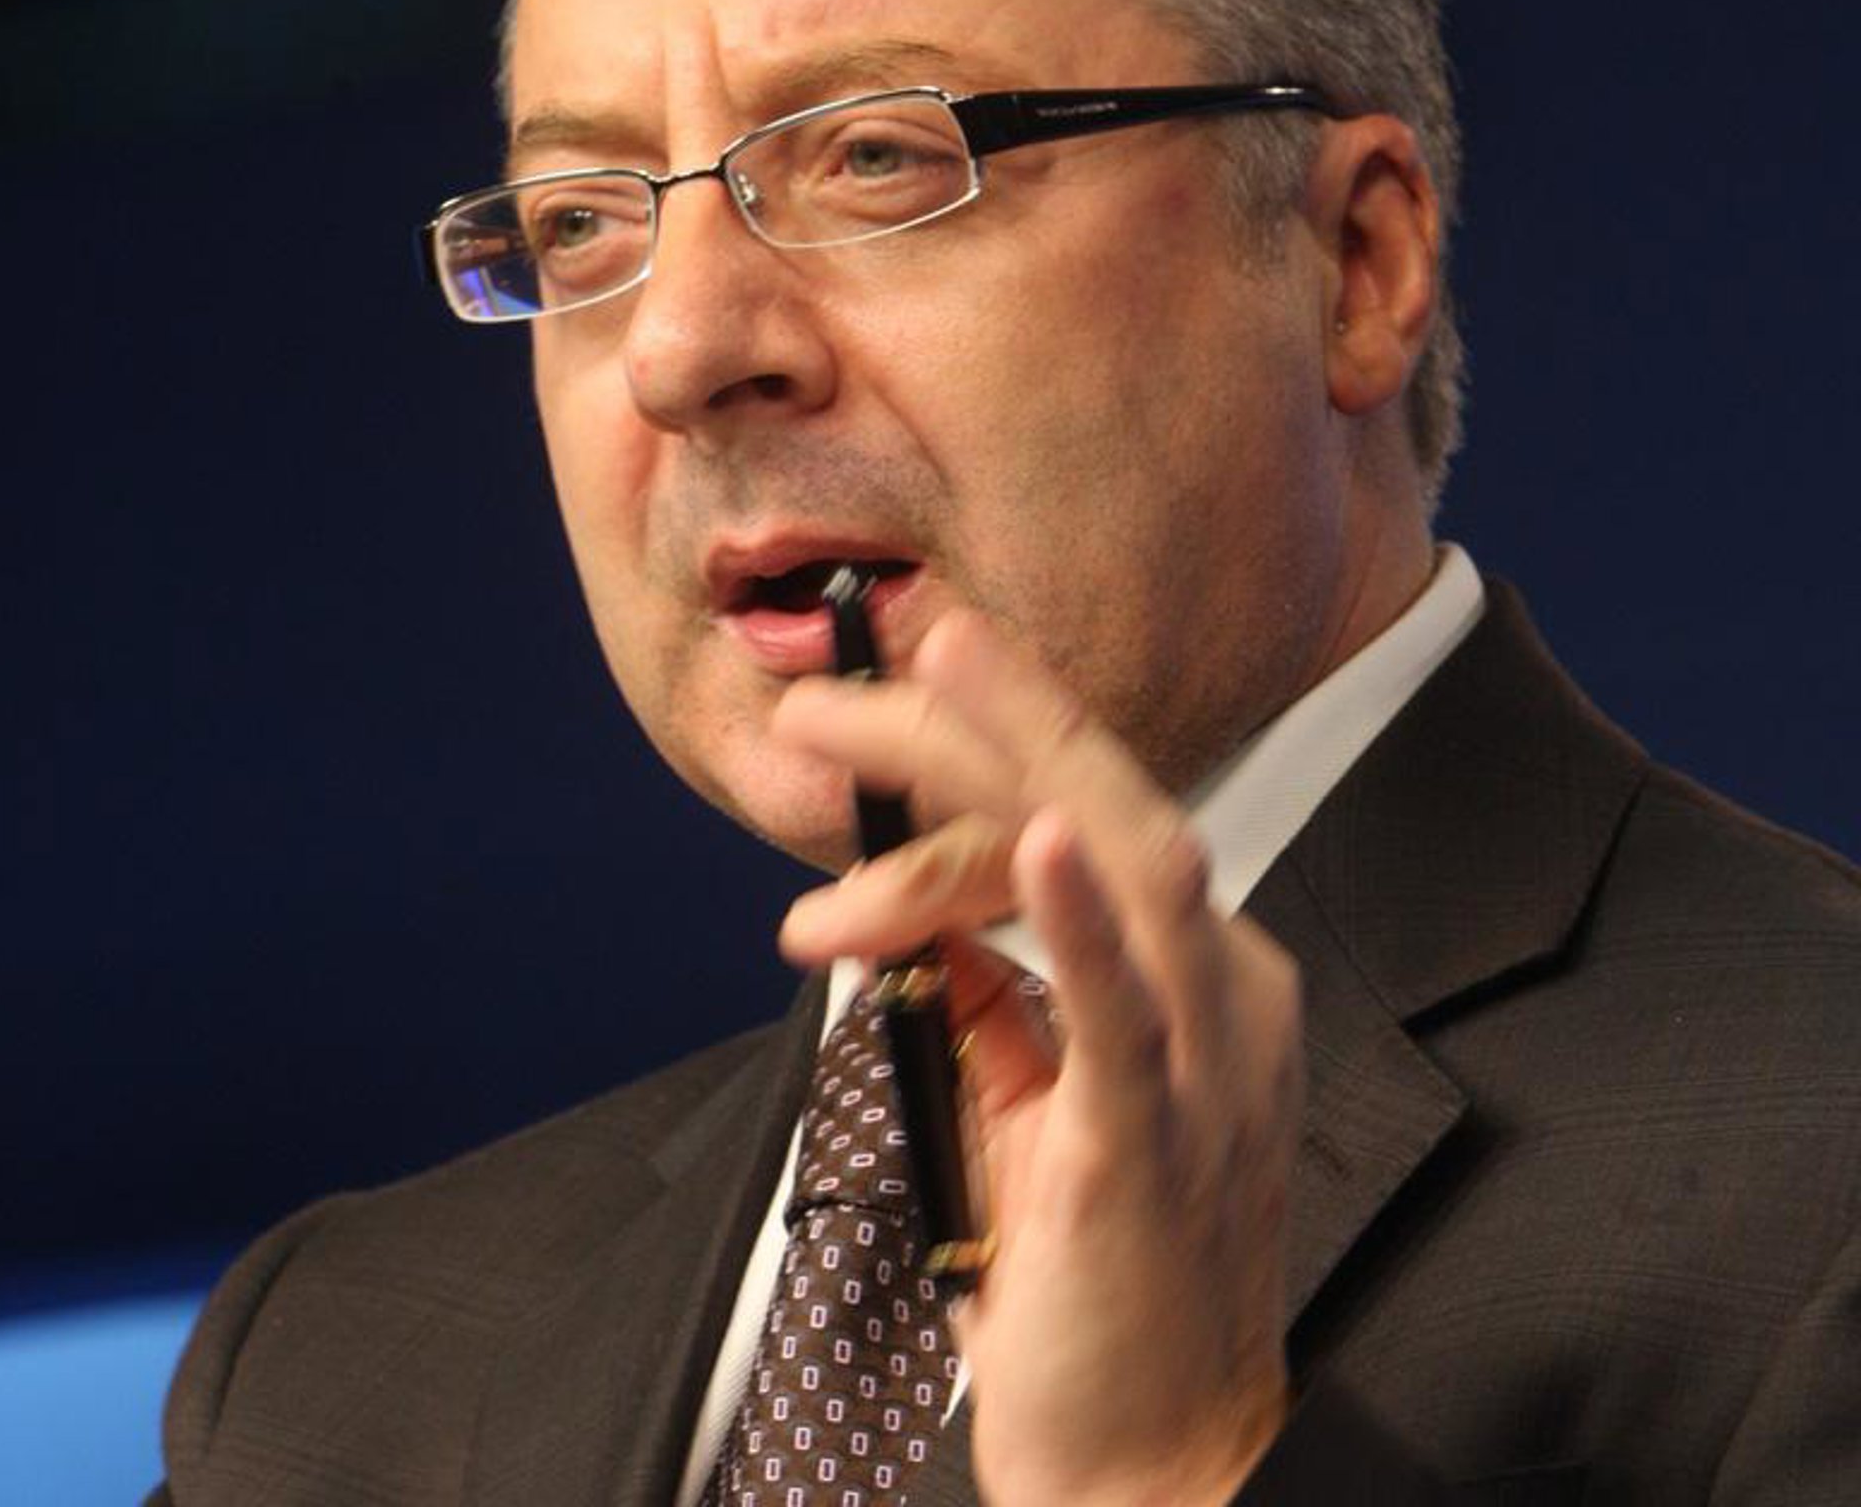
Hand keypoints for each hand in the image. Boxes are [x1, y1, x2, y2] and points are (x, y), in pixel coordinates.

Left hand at [772, 608, 1302, 1506]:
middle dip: (990, 716)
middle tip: (873, 670)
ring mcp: (1205, 1065)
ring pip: (1136, 864)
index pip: (1095, 820)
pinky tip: (1046, 836)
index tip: (890, 700)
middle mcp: (1224, 996)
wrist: (1151, 1460)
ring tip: (924, 683)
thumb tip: (920, 916)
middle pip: (1113, 804)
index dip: (993, 744)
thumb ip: (996, 1002)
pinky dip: (1079, 916)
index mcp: (1202, 979)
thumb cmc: (1098, 1280)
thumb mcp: (1038, 1106)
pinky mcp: (1155, 1146)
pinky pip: (1126, 1015)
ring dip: (1019, 760)